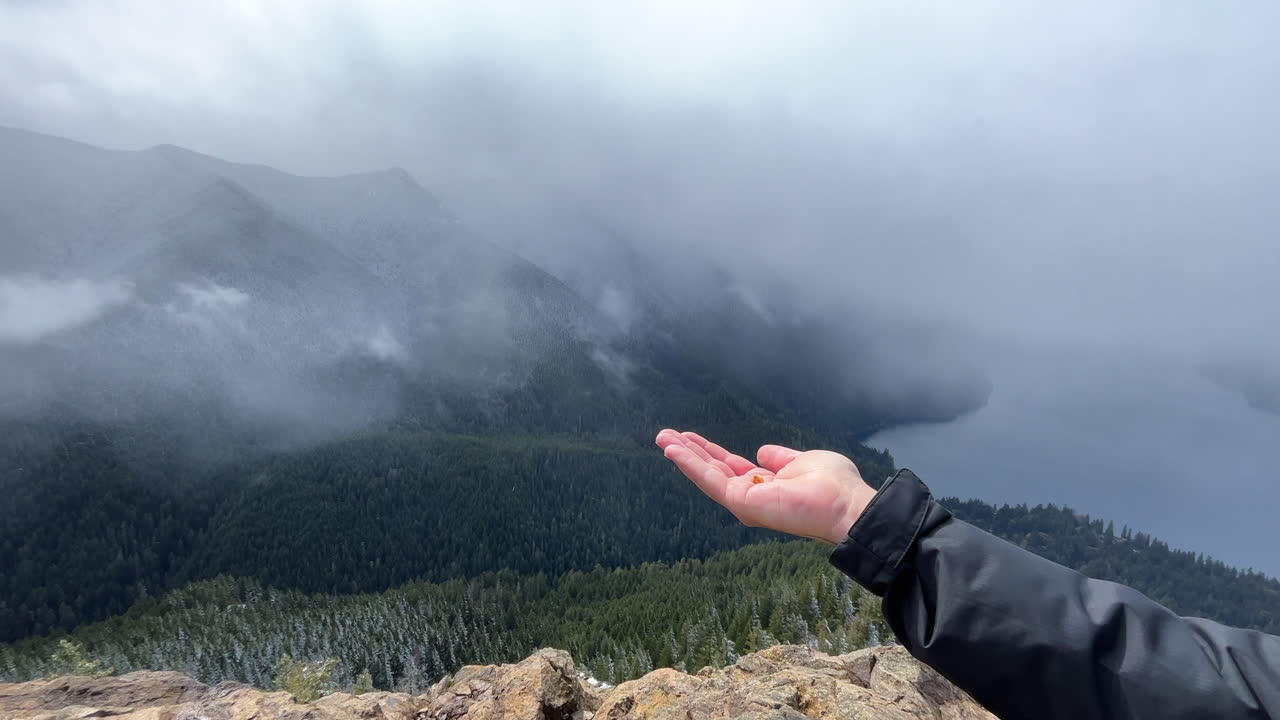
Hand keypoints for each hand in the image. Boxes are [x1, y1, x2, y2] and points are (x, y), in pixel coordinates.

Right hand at [655, 429, 877, 544]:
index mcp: (766, 486)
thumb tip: (762, 451)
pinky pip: (709, 480)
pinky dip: (690, 465)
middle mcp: (752, 496)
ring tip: (661, 438)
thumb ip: (780, 458)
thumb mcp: (802, 460)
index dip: (709, 451)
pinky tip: (673, 450)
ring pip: (706, 476)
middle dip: (689, 453)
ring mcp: (744, 502)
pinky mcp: (740, 502)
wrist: (845, 503)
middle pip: (712, 471)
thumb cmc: (833, 485)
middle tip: (664, 435)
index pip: (730, 467)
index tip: (689, 437)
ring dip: (683, 457)